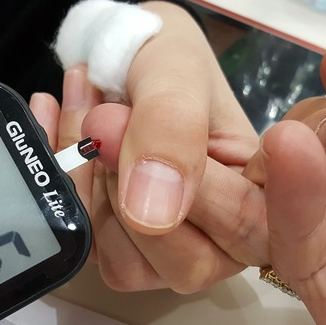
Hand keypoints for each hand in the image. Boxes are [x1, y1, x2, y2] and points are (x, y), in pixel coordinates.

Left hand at [31, 61, 325, 291]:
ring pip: (128, 262)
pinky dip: (63, 185)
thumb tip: (153, 214)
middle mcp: (225, 243)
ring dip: (92, 181)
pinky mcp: (118, 255)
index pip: (252, 226)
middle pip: (186, 263)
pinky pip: (86, 246)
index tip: (190, 152)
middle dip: (132, 183)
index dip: (219, 200)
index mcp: (265, 198)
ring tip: (87, 111)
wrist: (121, 61)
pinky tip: (60, 131)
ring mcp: (169, 258)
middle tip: (105, 113)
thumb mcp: (176, 72)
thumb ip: (173, 129)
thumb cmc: (170, 64)